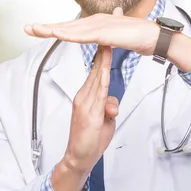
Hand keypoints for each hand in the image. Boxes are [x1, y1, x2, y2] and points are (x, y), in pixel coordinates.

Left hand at [24, 7, 159, 55]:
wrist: (154, 37)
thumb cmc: (139, 38)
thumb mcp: (117, 39)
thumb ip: (108, 39)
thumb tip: (105, 41)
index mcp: (98, 23)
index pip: (72, 27)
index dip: (54, 28)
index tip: (39, 30)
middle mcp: (96, 21)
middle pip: (66, 26)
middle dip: (46, 27)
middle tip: (26, 28)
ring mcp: (100, 26)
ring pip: (71, 29)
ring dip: (52, 29)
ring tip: (35, 30)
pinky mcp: (105, 33)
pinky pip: (84, 36)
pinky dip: (69, 35)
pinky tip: (57, 35)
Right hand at [62, 44, 117, 173]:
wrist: (78, 158)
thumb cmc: (90, 140)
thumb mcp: (104, 121)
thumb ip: (108, 108)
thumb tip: (112, 104)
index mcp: (86, 96)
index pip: (96, 72)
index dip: (102, 55)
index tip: (108, 39)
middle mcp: (83, 96)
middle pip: (95, 69)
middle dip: (103, 50)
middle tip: (107, 31)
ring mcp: (85, 104)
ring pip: (96, 77)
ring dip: (103, 59)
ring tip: (107, 42)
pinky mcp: (88, 113)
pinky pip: (97, 93)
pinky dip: (101, 79)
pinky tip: (104, 69)